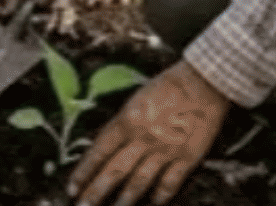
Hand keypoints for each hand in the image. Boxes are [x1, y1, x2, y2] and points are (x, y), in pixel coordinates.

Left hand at [69, 61, 229, 205]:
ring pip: (139, 182)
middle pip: (114, 172)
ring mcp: (164, 151)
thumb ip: (122, 124)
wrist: (203, 82)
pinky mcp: (186, 158)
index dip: (84, 172)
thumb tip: (107, 146)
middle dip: (96, 192)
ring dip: (124, 200)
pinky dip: (160, 196)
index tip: (72, 187)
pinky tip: (154, 203)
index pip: (98, 152)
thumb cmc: (168, 86)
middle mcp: (143, 139)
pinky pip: (169, 183)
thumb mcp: (136, 100)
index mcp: (127, 121)